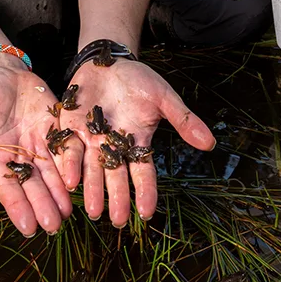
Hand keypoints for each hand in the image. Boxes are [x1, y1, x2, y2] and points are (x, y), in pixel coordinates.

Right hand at [0, 53, 72, 235]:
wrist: (1, 69)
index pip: (7, 187)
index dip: (17, 207)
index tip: (27, 228)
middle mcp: (18, 155)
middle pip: (33, 185)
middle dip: (43, 205)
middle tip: (53, 227)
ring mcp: (38, 142)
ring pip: (51, 173)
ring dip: (60, 193)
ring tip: (68, 214)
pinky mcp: (54, 127)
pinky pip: (65, 147)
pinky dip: (73, 164)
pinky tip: (82, 181)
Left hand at [55, 59, 215, 226]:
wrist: (108, 61)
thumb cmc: (139, 80)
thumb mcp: (164, 98)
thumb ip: (184, 121)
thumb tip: (210, 143)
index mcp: (137, 142)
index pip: (143, 172)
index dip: (145, 192)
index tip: (147, 213)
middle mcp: (113, 146)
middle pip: (116, 177)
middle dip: (117, 198)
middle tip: (118, 220)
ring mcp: (91, 139)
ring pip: (91, 170)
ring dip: (92, 190)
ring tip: (93, 211)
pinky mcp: (70, 128)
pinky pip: (69, 149)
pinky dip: (70, 164)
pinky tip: (71, 180)